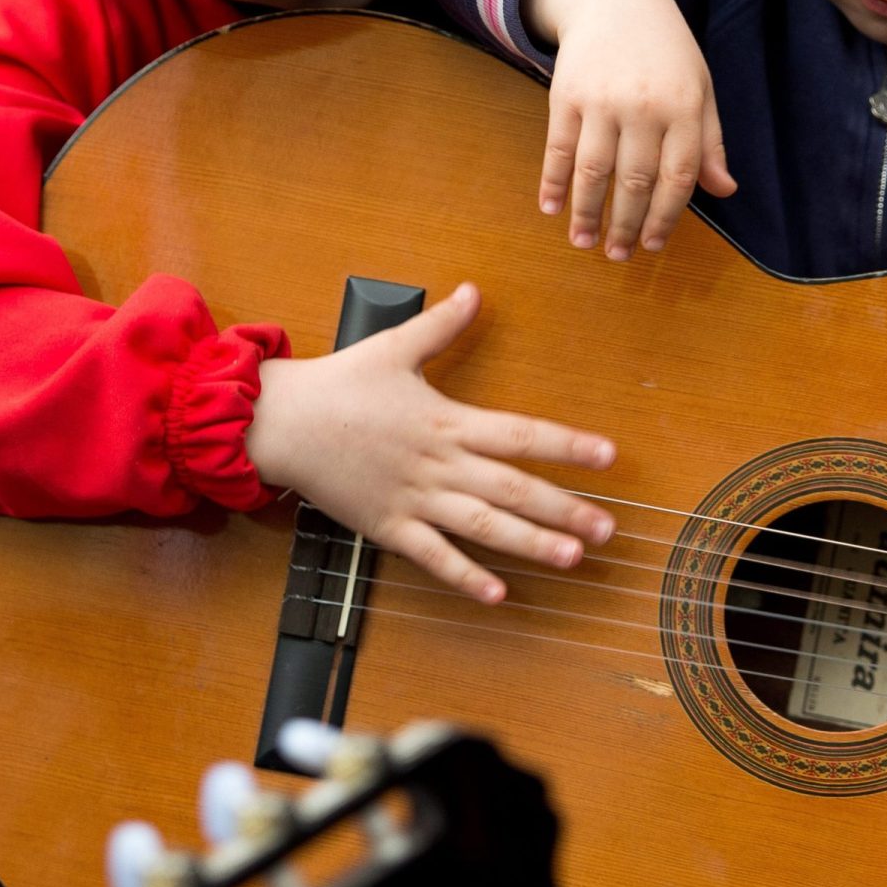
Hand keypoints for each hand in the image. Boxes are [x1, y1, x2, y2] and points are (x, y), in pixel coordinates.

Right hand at [245, 285, 618, 604]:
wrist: (277, 423)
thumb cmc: (336, 386)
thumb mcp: (394, 347)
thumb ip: (442, 325)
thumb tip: (474, 291)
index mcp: (448, 422)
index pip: (521, 435)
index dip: (568, 446)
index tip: (609, 456)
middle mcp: (440, 465)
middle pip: (514, 489)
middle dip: (566, 509)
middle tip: (609, 528)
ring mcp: (415, 499)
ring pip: (483, 527)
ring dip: (531, 544)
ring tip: (573, 558)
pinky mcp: (388, 527)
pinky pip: (432, 557)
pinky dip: (465, 577)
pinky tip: (498, 594)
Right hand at [524, 0, 735, 259]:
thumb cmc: (667, 52)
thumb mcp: (700, 90)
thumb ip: (711, 142)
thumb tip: (724, 190)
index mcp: (683, 109)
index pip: (678, 177)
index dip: (665, 217)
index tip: (654, 245)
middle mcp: (644, 107)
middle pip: (634, 181)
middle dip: (625, 225)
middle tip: (619, 256)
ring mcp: (602, 101)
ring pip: (593, 171)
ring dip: (587, 213)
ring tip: (584, 243)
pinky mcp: (566, 94)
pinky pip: (558, 148)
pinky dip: (552, 182)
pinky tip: (551, 208)